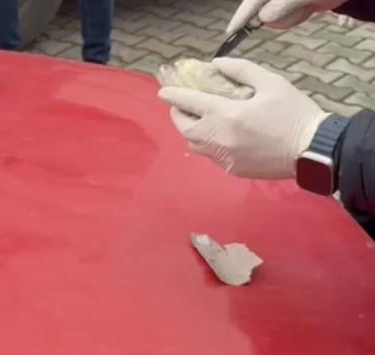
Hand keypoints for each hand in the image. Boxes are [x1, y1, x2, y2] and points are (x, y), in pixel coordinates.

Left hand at [158, 58, 327, 178]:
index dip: (174, 95)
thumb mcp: (271, 82)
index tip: (163, 91)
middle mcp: (218, 138)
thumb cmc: (293, 113)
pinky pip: (210, 155)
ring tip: (198, 118)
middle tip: (182, 105)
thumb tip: (216, 65)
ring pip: (194, 144)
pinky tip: (217, 135)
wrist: (311, 149)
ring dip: (191, 130)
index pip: (190, 102)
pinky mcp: (231, 169)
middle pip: (184, 127)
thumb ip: (241, 70)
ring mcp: (223, 156)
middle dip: (178, 115)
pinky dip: (207, 143)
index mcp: (226, 114)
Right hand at [226, 0, 345, 32]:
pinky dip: (293, 17)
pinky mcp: (287, 7)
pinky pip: (282, 18)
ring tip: (303, 8)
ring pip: (272, 18)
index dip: (240, 18)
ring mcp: (279, 2)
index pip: (250, 4)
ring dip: (287, 18)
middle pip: (259, 13)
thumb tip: (262, 19)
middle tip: (294, 11)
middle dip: (275, 17)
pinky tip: (304, 9)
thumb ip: (279, 6)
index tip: (230, 32)